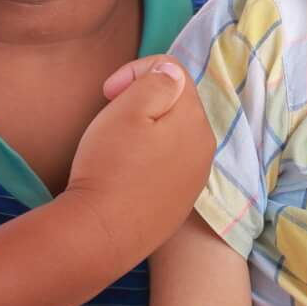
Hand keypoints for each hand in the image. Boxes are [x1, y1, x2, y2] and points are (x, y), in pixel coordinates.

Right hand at [65, 58, 213, 272]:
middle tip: (110, 114)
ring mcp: (195, 179)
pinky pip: (169, 166)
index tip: (108, 92)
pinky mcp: (180, 203)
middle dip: (144, 99)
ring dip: (147, 130)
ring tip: (116, 144)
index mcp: (195, 120)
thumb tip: (171, 72)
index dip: (136, 72)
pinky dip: (149, 159)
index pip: (174, 72)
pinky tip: (125, 173)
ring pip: (173, 136)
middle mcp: (205, 148)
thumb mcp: (128, 109)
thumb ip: (156, 81)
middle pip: (177, 104)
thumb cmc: (110, 166)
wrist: (101, 234)